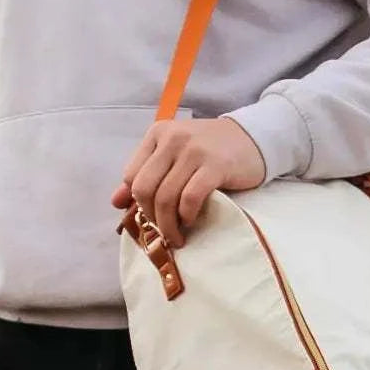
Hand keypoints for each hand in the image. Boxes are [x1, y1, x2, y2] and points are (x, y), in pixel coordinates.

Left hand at [112, 117, 265, 247]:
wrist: (254, 138)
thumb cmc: (212, 151)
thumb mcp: (175, 156)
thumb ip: (146, 174)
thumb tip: (115, 202)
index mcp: (157, 133)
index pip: (131, 176)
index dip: (137, 203)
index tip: (150, 219)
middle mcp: (172, 138)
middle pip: (144, 188)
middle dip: (151, 217)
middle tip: (163, 233)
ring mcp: (194, 150)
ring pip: (165, 197)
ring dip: (168, 224)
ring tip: (177, 236)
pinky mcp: (215, 165)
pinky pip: (190, 198)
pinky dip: (187, 215)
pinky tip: (191, 221)